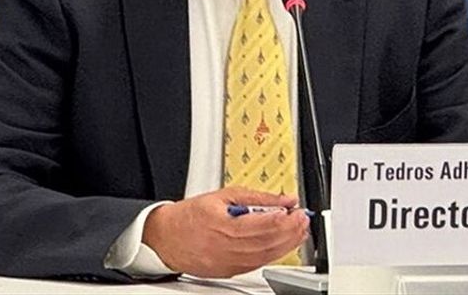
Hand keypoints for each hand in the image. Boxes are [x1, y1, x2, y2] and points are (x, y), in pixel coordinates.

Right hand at [143, 186, 309, 276]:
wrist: (165, 238)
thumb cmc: (189, 216)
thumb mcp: (222, 196)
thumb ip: (256, 197)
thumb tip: (284, 199)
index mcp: (224, 226)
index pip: (264, 225)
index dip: (285, 219)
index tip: (297, 210)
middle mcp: (227, 248)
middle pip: (268, 242)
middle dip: (291, 231)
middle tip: (303, 220)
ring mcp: (228, 263)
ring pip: (266, 256)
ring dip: (287, 244)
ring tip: (298, 232)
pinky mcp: (229, 272)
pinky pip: (257, 264)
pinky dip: (273, 254)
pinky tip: (281, 245)